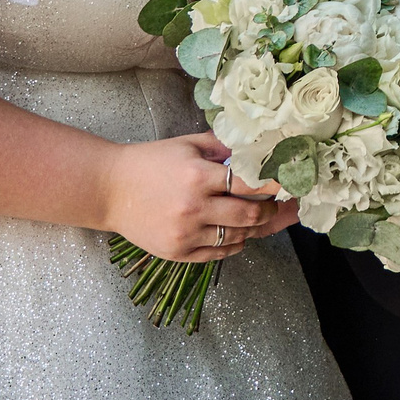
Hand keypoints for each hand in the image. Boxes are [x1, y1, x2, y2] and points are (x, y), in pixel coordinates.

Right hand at [98, 132, 295, 260]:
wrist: (109, 189)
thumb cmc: (150, 162)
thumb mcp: (188, 145)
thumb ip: (224, 146)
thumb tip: (260, 147)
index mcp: (198, 177)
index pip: (250, 184)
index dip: (275, 184)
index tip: (291, 182)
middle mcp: (193, 208)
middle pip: (250, 216)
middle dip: (272, 210)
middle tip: (285, 204)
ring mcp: (185, 234)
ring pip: (237, 238)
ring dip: (255, 229)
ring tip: (266, 219)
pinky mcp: (177, 253)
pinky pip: (218, 254)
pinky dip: (234, 245)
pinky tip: (240, 234)